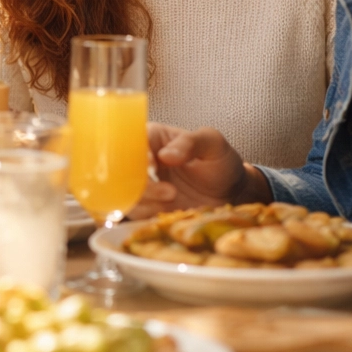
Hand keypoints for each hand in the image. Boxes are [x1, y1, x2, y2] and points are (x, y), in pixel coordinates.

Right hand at [130, 124, 270, 218]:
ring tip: (173, 200)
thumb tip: (165, 155)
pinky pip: (134, 212)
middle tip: (170, 192)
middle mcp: (141, 161)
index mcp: (152, 138)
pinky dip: (148, 214)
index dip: (137, 155)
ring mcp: (141, 185)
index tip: (152, 166)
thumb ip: (191, 143)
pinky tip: (168, 212)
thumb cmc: (220, 163)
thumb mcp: (212, 144)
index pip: (132, 142)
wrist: (229, 194)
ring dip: (146, 201)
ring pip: (125, 193)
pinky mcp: (145, 206)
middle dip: (142, 183)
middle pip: (122, 170)